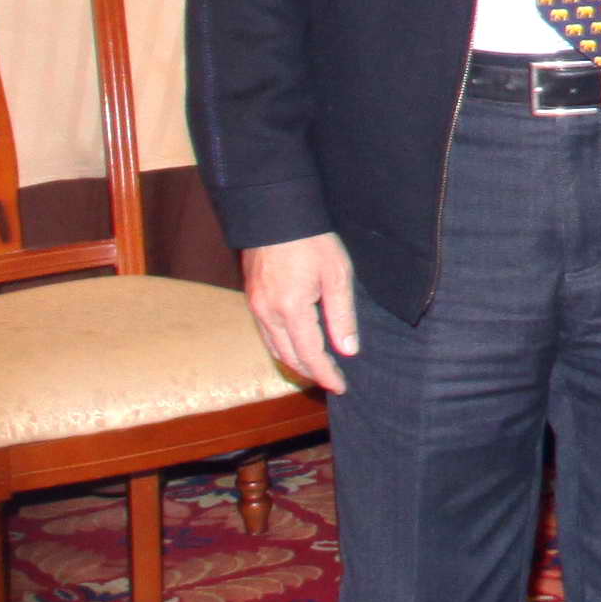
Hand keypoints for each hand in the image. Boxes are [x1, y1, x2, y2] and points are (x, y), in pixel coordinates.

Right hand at [241, 232, 358, 393]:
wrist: (277, 214)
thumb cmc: (313, 241)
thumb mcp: (338, 276)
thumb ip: (342, 316)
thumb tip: (348, 350)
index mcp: (291, 310)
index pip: (310, 355)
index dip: (327, 374)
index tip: (341, 387)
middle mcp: (267, 313)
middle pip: (289, 356)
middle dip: (311, 372)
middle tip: (333, 380)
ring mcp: (256, 307)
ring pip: (274, 347)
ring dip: (295, 362)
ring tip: (317, 369)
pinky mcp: (252, 298)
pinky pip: (266, 333)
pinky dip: (282, 346)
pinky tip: (296, 346)